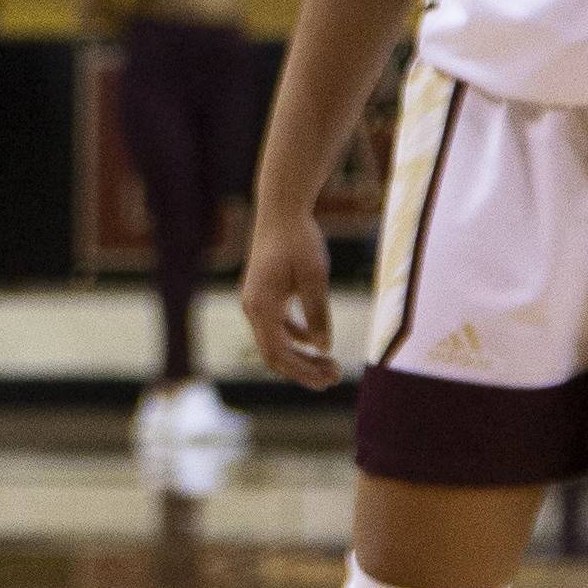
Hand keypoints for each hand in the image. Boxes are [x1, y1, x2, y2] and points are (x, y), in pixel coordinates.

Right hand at [242, 208, 341, 387]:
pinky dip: (296, 338)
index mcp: (261, 306)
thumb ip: (317, 314)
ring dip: (301, 356)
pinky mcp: (264, 294)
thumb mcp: (314, 277)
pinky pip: (277, 326)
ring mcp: (256, 301)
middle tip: (334, 377)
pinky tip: (316, 341)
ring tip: (330, 364)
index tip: (329, 379)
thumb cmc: (298, 240)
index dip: (303, 372)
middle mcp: (252, 307)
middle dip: (303, 370)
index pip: (278, 354)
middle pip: (274, 354)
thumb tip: (323, 348)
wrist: (281, 209)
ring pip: (276, 341)